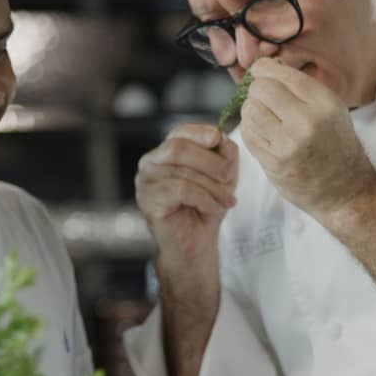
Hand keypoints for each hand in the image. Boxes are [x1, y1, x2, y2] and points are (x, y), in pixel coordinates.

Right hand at [134, 122, 238, 262]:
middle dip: (210, 162)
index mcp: (165, 152)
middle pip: (179, 148)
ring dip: (212, 187)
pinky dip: (204, 199)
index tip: (218, 138)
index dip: (199, 132)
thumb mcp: (221, 176)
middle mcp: (150, 162)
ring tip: (227, 201)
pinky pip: (181, 190)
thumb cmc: (205, 208)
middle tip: (229, 178)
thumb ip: (222, 153)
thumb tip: (220, 137)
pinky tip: (214, 209)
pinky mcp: (148, 199)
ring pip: (183, 171)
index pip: (179, 132)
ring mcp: (145, 181)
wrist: (195, 244)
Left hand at [238, 57, 375, 218]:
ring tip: (263, 117)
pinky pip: (247, 134)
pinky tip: (263, 133)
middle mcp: (306, 121)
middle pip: (261, 89)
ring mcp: (288, 144)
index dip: (263, 69)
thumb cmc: (337, 146)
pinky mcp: (274, 162)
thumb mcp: (331, 109)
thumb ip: (301, 88)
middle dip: (256, 90)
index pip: (281, 74)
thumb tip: (266, 66)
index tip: (259, 72)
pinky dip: (250, 129)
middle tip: (262, 98)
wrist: (346, 190)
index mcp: (324, 103)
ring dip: (251, 110)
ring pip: (250, 110)